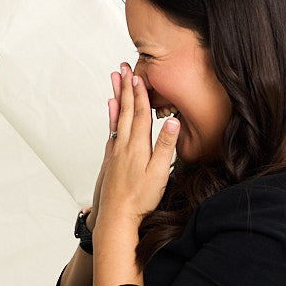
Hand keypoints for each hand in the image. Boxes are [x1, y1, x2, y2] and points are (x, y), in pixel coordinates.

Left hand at [94, 72, 178, 233]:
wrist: (115, 218)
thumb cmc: (140, 199)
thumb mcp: (159, 173)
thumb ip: (166, 146)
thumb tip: (173, 121)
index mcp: (137, 146)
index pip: (139, 113)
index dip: (139, 93)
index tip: (138, 74)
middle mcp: (123, 146)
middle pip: (125, 111)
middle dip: (125, 88)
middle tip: (122, 67)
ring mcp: (115, 153)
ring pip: (116, 119)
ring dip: (117, 99)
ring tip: (114, 82)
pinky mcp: (111, 161)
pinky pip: (111, 133)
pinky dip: (112, 118)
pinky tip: (111, 113)